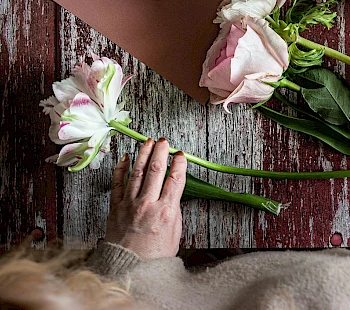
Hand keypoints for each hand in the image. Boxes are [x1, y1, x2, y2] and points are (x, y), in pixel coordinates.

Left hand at [105, 138, 186, 258]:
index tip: (180, 155)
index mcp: (165, 212)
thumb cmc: (154, 257)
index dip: (179, 164)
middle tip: (164, 141)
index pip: (175, 180)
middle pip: (156, 170)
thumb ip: (173, 210)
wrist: (129, 270)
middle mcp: (147, 204)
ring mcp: (129, 204)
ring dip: (143, 154)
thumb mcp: (174, 234)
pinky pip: (117, 183)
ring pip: (137, 172)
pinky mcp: (115, 207)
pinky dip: (120, 168)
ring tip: (148, 142)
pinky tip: (124, 157)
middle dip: (161, 152)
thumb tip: (171, 194)